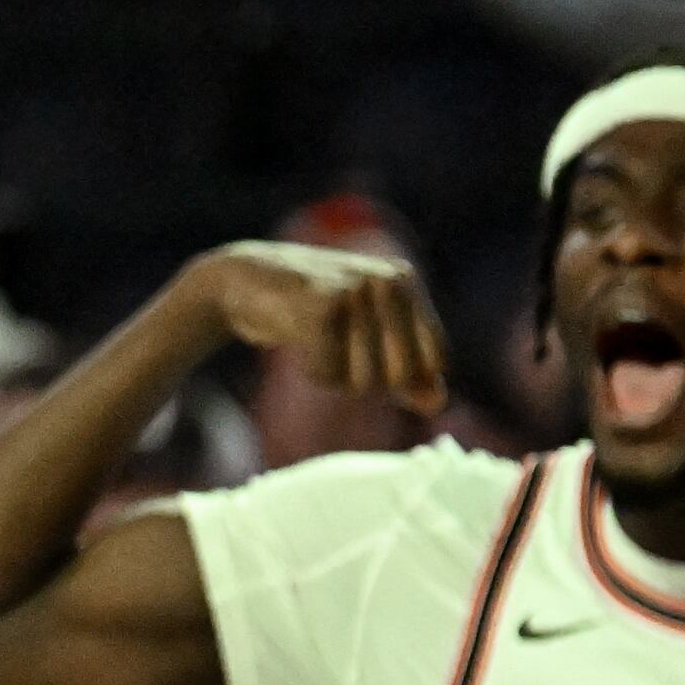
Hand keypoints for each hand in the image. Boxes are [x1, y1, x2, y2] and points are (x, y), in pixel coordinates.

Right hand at [181, 241, 448, 414]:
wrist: (246, 280)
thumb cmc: (313, 309)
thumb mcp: (369, 335)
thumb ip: (408, 370)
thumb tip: (438, 405)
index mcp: (406, 282)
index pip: (436, 358)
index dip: (402, 375)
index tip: (368, 354)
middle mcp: (389, 282)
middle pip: (400, 375)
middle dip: (368, 379)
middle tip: (339, 350)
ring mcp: (357, 292)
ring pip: (365, 380)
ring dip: (336, 376)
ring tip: (317, 341)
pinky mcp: (322, 308)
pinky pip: (329, 373)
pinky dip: (313, 370)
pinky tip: (298, 339)